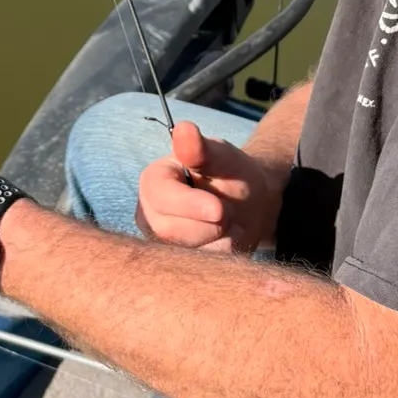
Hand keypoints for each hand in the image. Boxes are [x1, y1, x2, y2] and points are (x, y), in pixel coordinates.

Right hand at [135, 121, 280, 252]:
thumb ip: (202, 148)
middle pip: (172, 232)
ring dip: (219, 239)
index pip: (160, 197)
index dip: (190, 205)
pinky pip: (203, 269)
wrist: (250, 204)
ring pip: (188, 253)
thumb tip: (184, 129)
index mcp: (153, 180)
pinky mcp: (176, 264)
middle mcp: (148, 213)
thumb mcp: (222, 156)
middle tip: (226, 209)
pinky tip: (223, 239)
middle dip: (210, 224)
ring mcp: (160, 242)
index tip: (219, 208)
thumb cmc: (231, 173)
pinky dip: (222, 254)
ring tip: (223, 221)